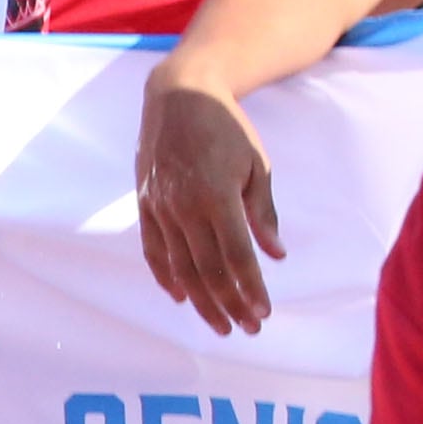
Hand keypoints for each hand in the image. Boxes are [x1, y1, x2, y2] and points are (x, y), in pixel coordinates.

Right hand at [135, 66, 282, 336]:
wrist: (179, 94)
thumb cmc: (226, 127)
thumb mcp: (256, 164)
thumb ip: (263, 212)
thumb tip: (276, 254)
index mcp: (217, 195)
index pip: (236, 255)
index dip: (250, 288)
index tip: (263, 312)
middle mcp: (184, 206)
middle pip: (208, 269)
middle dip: (230, 304)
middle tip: (248, 329)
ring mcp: (160, 206)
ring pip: (180, 267)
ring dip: (201, 300)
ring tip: (219, 325)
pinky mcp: (146, 203)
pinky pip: (154, 249)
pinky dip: (165, 276)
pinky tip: (180, 297)